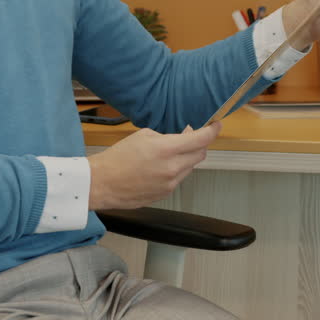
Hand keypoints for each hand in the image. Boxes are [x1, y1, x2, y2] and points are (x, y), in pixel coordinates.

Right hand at [88, 123, 220, 209]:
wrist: (102, 183)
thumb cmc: (118, 158)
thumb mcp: (143, 135)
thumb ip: (166, 136)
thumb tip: (181, 137)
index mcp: (167, 150)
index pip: (201, 139)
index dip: (212, 130)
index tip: (216, 125)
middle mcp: (173, 168)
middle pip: (200, 154)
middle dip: (198, 144)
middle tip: (189, 136)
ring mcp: (170, 184)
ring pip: (190, 167)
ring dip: (185, 158)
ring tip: (167, 153)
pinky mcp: (165, 194)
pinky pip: (178, 179)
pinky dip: (175, 171)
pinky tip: (158, 168)